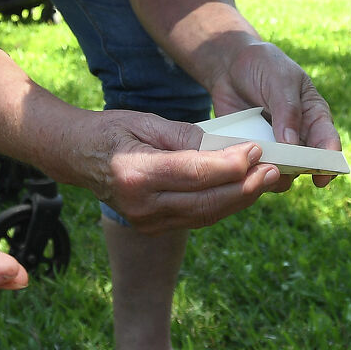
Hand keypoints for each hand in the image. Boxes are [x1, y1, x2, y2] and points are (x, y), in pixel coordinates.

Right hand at [63, 109, 277, 233]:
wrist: (77, 156)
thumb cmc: (112, 131)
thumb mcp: (145, 122)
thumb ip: (184, 136)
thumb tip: (225, 146)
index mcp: (135, 174)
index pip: (194, 173)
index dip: (230, 164)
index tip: (256, 150)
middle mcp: (141, 205)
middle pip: (205, 201)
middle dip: (244, 187)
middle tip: (273, 170)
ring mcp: (146, 222)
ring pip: (205, 214)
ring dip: (239, 198)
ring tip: (265, 179)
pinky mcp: (153, 227)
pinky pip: (196, 217)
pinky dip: (222, 204)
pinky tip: (242, 189)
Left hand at [206, 38, 342, 191]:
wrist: (230, 65)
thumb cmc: (263, 66)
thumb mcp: (280, 81)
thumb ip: (288, 111)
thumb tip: (292, 146)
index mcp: (315, 115)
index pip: (327, 142)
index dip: (328, 163)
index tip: (321, 178)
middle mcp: (299, 136)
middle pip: (305, 165)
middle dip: (294, 172)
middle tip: (279, 170)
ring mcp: (276, 146)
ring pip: (281, 173)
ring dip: (270, 175)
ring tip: (256, 167)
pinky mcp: (254, 150)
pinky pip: (255, 169)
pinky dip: (249, 171)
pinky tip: (238, 165)